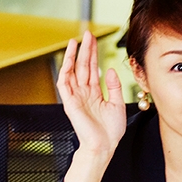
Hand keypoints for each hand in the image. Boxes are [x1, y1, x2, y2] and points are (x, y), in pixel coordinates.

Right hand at [57, 31, 126, 156]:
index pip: (92, 69)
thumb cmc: (110, 132)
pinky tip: (69, 59)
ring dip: (73, 56)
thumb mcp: (118, 104)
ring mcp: (76, 97)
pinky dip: (65, 70)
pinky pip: (64, 83)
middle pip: (83, 66)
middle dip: (85, 49)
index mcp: (94, 94)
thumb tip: (109, 71)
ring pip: (72, 71)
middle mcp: (84, 93)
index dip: (93, 54)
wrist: (104, 146)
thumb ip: (114, 86)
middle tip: (87, 34)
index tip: (94, 40)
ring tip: (76, 41)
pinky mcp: (70, 103)